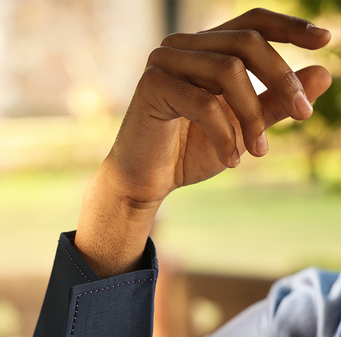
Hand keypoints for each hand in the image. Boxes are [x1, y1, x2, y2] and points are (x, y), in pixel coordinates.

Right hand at [76, 9, 331, 276]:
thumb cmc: (190, 152)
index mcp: (206, 50)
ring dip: (252, 116)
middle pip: (247, 43)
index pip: (252, 23)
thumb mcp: (243, 128)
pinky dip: (225, 134)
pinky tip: (231, 160)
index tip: (325, 40)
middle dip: (281, 79)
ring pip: (229, 71)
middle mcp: (185, 47)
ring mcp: (166, 61)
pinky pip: (205, 103)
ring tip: (258, 152)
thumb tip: (324, 74)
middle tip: (303, 115)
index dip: (289, 27)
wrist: (146, 182)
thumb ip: (276, 103)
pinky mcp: (153, 85)